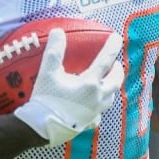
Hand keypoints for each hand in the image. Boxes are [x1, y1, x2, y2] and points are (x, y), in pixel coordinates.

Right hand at [14, 28, 123, 146]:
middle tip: (116, 64)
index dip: (111, 47)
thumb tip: (58, 31)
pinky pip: (99, 114)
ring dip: (111, 88)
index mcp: (89, 83)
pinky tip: (94, 107)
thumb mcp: (48, 72)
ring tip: (106, 83)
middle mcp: (97, 97)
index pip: (105, 61)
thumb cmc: (46, 99)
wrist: (41, 127)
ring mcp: (95, 112)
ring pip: (110, 98)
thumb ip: (55, 51)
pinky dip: (99, 107)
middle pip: (115, 81)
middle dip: (117, 71)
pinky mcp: (89, 122)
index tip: (116, 37)